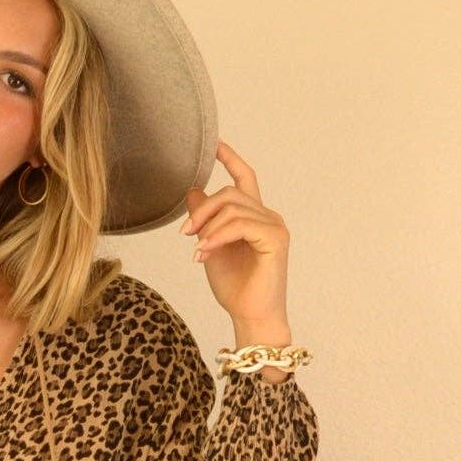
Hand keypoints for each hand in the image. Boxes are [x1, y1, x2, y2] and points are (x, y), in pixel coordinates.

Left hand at [182, 140, 290, 336]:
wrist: (249, 316)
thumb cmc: (234, 287)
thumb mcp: (210, 246)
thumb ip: (204, 220)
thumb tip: (192, 190)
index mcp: (254, 216)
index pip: (244, 178)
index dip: (230, 159)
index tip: (214, 144)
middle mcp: (268, 216)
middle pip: (230, 193)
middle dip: (203, 209)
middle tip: (185, 233)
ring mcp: (274, 226)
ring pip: (233, 208)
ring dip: (208, 227)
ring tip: (197, 250)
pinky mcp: (275, 239)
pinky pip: (240, 225)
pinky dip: (218, 236)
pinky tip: (205, 252)